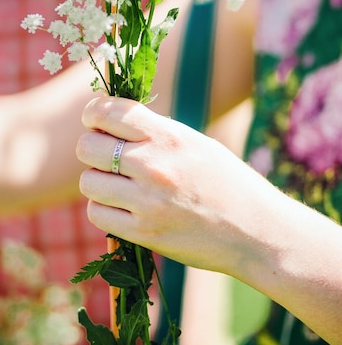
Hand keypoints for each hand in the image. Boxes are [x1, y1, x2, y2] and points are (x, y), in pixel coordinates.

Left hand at [77, 95, 270, 273]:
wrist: (257, 231)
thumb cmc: (227, 182)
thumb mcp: (196, 143)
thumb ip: (155, 131)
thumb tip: (111, 120)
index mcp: (169, 136)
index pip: (108, 111)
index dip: (93, 113)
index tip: (94, 120)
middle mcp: (154, 165)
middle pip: (87, 147)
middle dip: (92, 148)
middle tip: (106, 155)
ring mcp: (147, 201)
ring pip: (89, 182)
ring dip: (97, 181)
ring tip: (117, 184)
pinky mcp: (144, 233)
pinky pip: (98, 214)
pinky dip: (104, 209)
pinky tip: (122, 207)